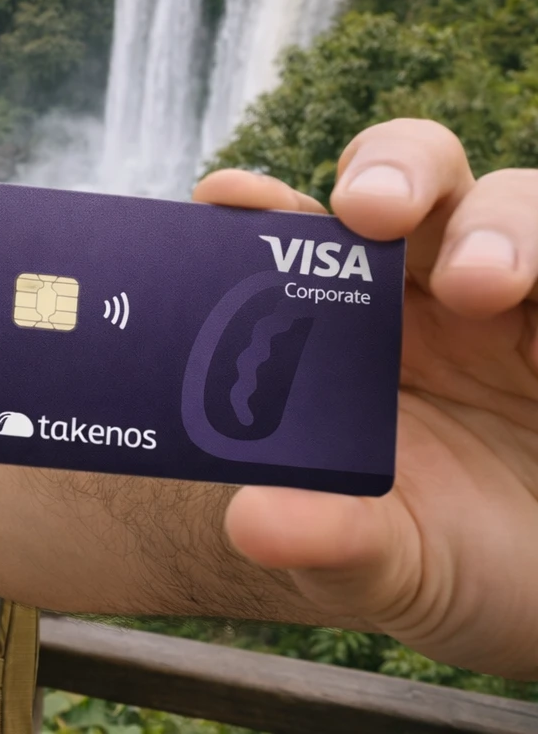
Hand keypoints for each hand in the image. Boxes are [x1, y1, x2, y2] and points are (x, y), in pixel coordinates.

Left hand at [194, 120, 537, 679]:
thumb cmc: (448, 556)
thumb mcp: (388, 563)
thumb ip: (327, 539)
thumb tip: (253, 522)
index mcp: (351, 321)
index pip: (301, 234)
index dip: (264, 203)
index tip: (227, 196)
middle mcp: (435, 285)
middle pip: (412, 175)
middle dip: (389, 171)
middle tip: (369, 211)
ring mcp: (525, 294)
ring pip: (519, 206)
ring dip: (500, 228)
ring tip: (481, 284)